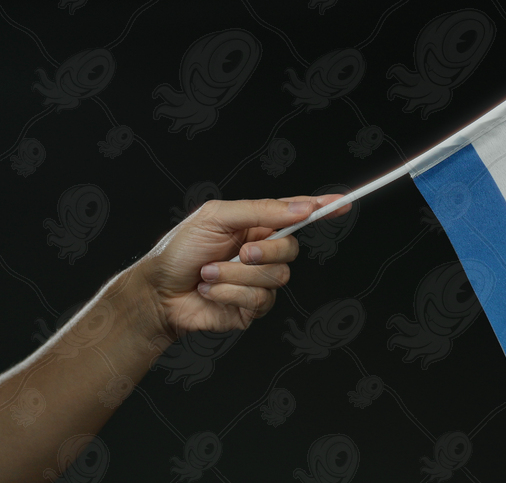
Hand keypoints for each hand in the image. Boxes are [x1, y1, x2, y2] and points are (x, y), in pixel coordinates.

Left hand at [136, 195, 350, 337]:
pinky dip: (230, 293)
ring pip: (277, 278)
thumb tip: (302, 207)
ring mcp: (259, 282)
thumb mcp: (217, 218)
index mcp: (257, 225)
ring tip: (210, 274)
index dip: (322, 207)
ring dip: (237, 275)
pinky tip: (211, 291)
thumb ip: (261, 210)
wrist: (157, 292)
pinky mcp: (252, 309)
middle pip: (292, 250)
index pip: (297, 214)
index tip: (342, 202)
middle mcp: (263, 253)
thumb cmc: (180, 250)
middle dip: (266, 251)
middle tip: (241, 251)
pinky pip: (260, 301)